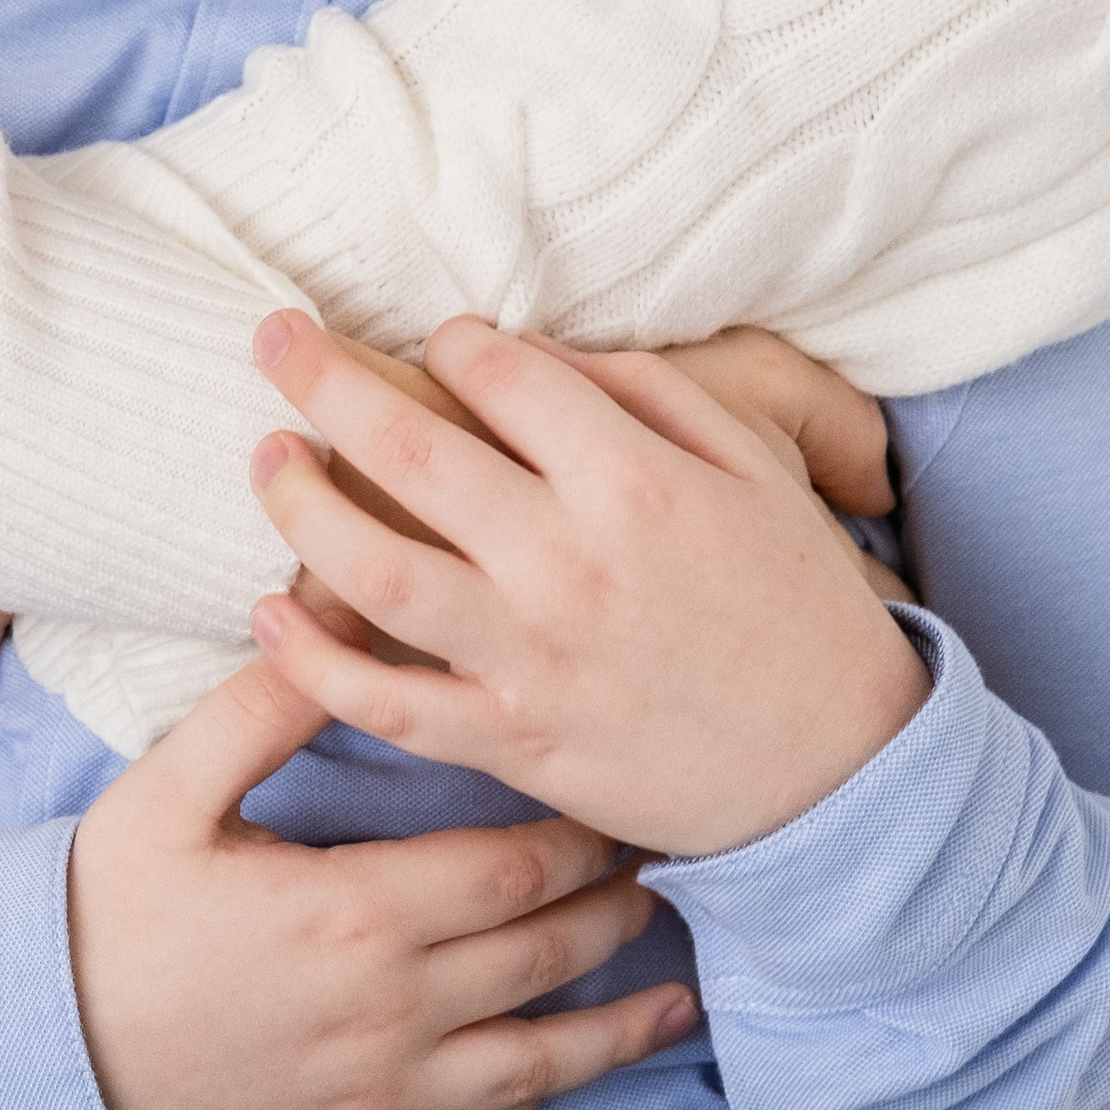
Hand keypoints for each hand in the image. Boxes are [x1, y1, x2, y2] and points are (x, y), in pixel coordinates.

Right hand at [66, 653, 697, 1109]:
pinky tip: (566, 1083)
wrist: (35, 1052)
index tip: (616, 793)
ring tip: (676, 995)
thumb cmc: (108, 907)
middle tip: (665, 864)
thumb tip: (329, 600)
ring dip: (613, 1031)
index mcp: (354, 915)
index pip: (511, 870)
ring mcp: (376, 1098)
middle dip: (612, 910)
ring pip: (532, 1067)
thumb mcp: (172, 787)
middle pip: (541, 960)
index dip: (576, 834)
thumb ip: (266, 702)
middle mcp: (388, 1015)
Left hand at [243, 314, 930, 862]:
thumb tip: (533, 351)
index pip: (499, 375)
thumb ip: (642, 392)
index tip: (443, 343)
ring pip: (377, 574)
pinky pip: (389, 705)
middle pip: (409, 452)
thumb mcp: (751, 466)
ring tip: (268, 456)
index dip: (453, 343)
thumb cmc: (798, 604)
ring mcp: (530, 660)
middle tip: (271, 336)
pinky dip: (314, 664)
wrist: (841, 773)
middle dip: (322, 379)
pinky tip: (271, 612)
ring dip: (301, 507)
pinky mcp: (512, 744)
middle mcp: (566, 563)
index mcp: (630, 480)